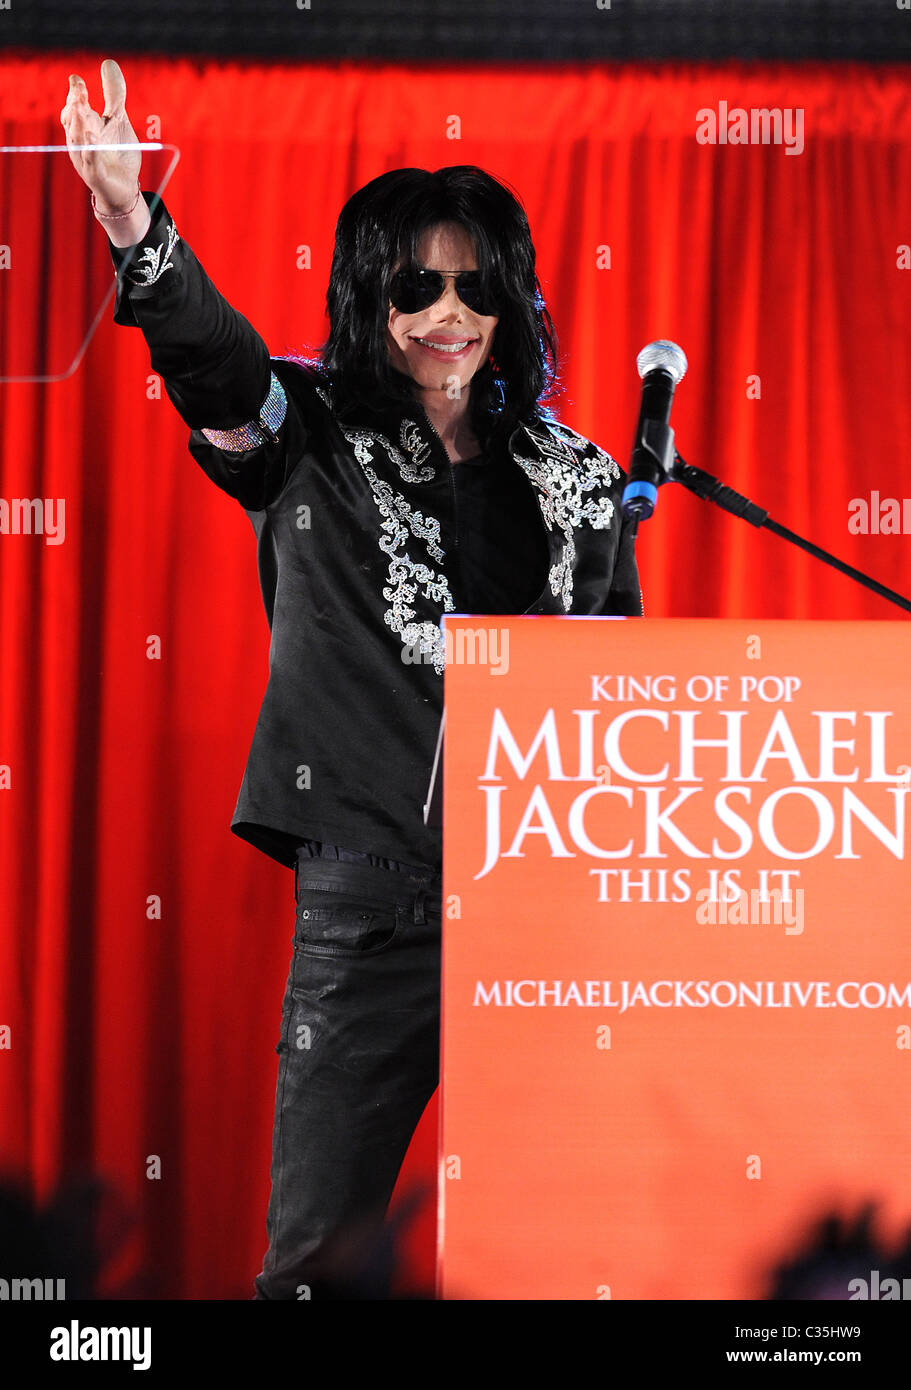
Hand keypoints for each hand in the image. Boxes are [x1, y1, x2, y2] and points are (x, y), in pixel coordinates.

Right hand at [60, 58, 141, 213]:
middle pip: (74, 120)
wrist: (125, 190)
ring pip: (79, 139)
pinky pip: (91, 161)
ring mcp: (85, 159)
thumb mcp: (118, 120)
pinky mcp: (96, 175)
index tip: (76, 80)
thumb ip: (114, 95)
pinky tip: (93, 137)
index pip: (74, 107)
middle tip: (78, 89)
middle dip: (75, 104)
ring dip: (80, 123)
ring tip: (82, 108)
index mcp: (83, 127)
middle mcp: (80, 141)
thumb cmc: (118, 154)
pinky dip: (91, 149)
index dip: (75, 94)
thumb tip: (108, 63)